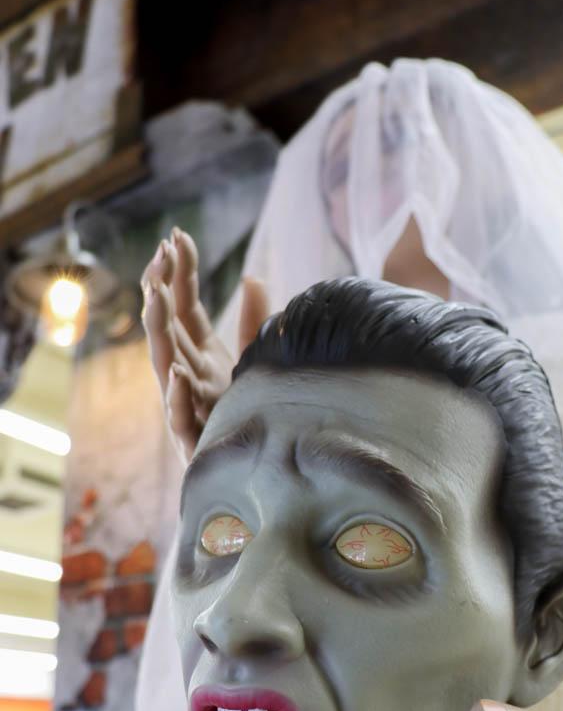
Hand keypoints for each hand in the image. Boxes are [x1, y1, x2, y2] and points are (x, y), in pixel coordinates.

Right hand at [140, 228, 268, 461]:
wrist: (259, 474)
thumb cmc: (251, 415)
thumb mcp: (255, 361)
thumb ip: (253, 324)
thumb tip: (254, 277)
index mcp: (199, 354)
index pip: (183, 305)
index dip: (179, 272)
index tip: (177, 236)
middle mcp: (187, 375)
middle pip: (168, 327)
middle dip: (160, 291)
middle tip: (159, 256)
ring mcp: (188, 406)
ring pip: (165, 365)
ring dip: (159, 331)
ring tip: (155, 297)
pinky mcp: (195, 440)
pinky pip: (180, 419)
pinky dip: (176, 397)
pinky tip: (176, 374)